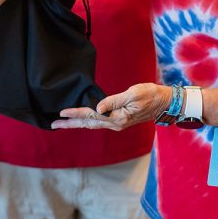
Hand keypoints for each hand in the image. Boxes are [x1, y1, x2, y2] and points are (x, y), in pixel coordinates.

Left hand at [52, 83, 172, 129]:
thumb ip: (114, 101)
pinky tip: (80, 120)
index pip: (92, 115)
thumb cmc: (150, 95)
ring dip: (76, 124)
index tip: (62, 112)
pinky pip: (98, 122)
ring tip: (61, 123)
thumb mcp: (133, 94)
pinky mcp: (118, 120)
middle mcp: (115, 124)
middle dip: (70, 124)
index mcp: (118, 118)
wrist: (164, 102)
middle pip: (88, 124)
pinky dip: (86, 121)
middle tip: (54, 124)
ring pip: (92, 124)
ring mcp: (116, 124)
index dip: (76, 113)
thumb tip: (97, 107)